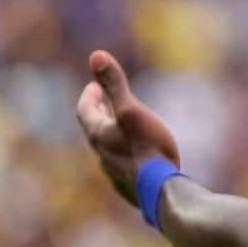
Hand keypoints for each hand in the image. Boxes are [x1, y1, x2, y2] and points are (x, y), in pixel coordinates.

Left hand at [75, 50, 180, 202]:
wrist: (162, 192)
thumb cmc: (148, 148)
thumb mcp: (132, 110)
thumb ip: (115, 84)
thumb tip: (96, 54)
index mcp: (98, 135)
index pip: (85, 110)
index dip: (89, 96)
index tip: (95, 87)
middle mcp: (102, 155)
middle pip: (95, 130)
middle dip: (99, 114)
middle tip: (104, 103)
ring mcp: (115, 175)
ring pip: (108, 151)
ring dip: (112, 137)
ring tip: (123, 130)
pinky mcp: (130, 189)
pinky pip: (123, 168)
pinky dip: (125, 157)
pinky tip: (137, 161)